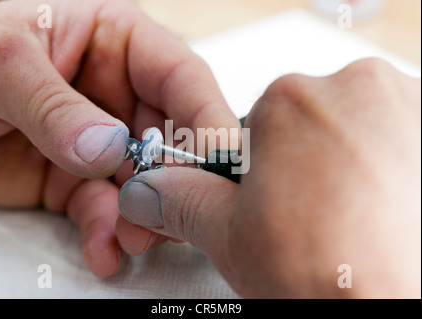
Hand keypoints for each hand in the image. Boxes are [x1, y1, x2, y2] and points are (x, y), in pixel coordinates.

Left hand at [0, 0, 238, 276]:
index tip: (218, 159)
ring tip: (132, 236)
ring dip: (145, 216)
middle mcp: (120, 92)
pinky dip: (109, 234)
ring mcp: (103, 141)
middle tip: (172, 210)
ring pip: (146, 183)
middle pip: (173, 137)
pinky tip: (104, 248)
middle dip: (177, 179)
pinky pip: (107, 211)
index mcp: (116, 41)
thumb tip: (109, 148)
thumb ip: (55, 106)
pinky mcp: (81, 180)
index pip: (180, 76)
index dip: (206, 117)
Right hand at [117, 59, 420, 297]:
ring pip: (358, 131)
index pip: (257, 128)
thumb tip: (152, 188)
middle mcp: (357, 88)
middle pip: (312, 124)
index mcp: (292, 102)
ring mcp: (409, 105)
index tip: (271, 197)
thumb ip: (183, 200)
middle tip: (314, 215)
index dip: (259, 171)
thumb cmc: (331, 278)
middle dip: (306, 166)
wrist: (405, 304)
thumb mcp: (231, 238)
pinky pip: (402, 139)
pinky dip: (393, 169)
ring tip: (353, 219)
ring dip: (351, 166)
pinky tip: (388, 211)